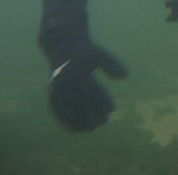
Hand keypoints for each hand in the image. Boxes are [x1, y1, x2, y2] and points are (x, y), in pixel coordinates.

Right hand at [40, 17, 127, 131]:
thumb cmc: (86, 53)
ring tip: (94, 127)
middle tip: (104, 121)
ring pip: (66, 111)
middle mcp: (63, 81)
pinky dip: (67, 122)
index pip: (90, 91)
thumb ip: (112, 65)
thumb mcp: (99, 54)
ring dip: (79, 122)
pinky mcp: (51, 96)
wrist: (62, 48)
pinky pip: (58, 113)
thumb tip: (125, 76)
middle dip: (91, 115)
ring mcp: (55, 90)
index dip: (101, 102)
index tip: (111, 109)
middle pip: (78, 103)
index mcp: (76, 70)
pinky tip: (79, 129)